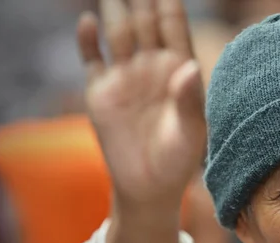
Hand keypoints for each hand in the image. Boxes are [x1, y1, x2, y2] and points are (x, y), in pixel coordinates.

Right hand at [77, 0, 205, 209]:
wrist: (149, 187)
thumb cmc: (179, 160)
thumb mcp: (191, 133)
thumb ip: (189, 100)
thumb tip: (188, 67)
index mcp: (179, 70)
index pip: (173, 26)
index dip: (168, 2)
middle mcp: (151, 66)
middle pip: (144, 22)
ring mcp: (125, 77)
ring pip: (118, 33)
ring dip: (115, 10)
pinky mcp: (101, 92)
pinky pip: (92, 59)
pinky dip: (88, 41)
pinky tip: (88, 21)